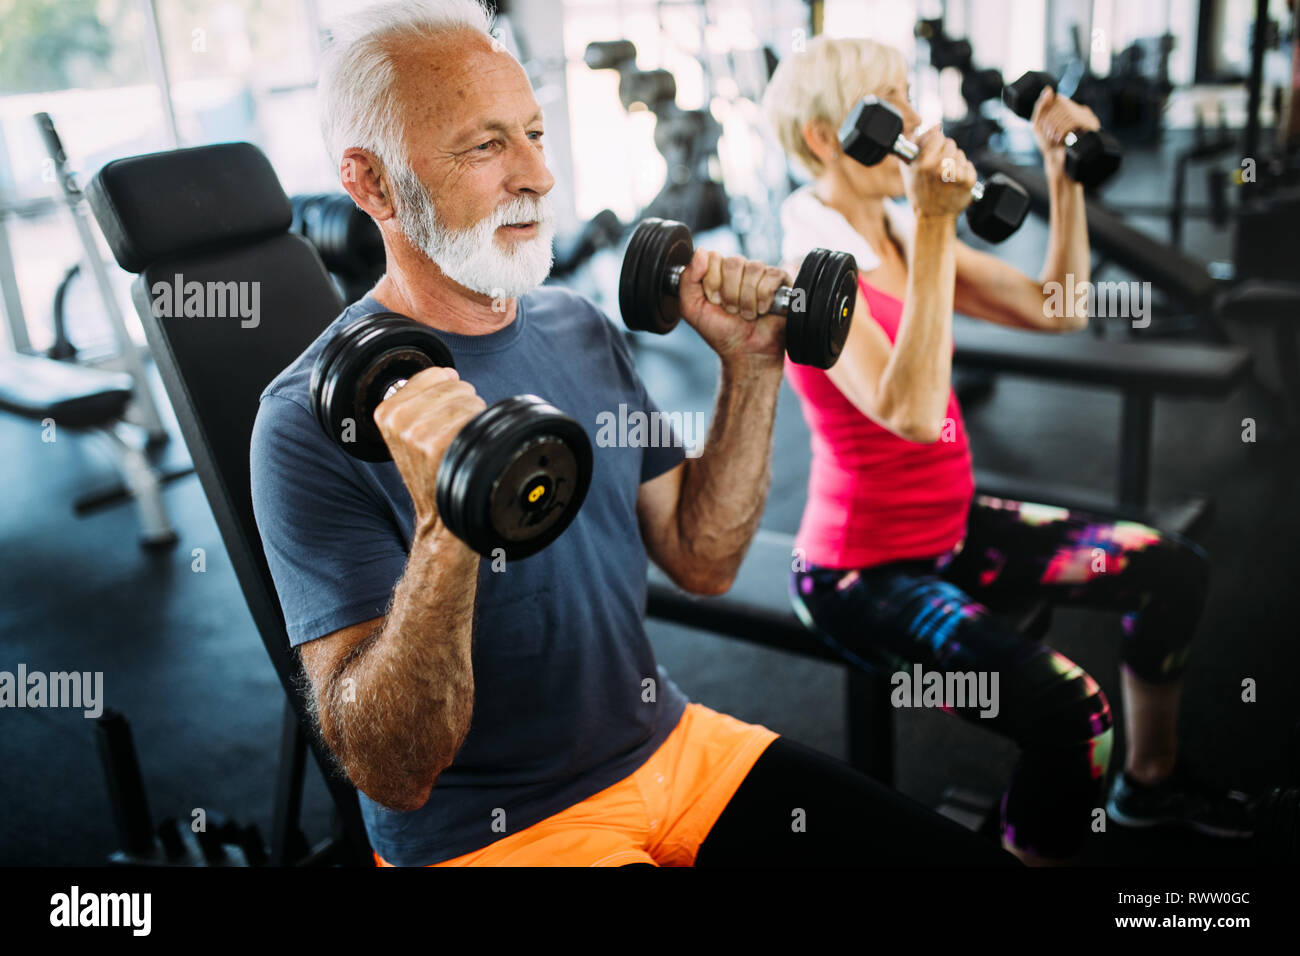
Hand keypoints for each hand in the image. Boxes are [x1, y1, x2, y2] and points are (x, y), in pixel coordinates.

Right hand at [371, 366, 486, 534]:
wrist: (439, 517)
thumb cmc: (433, 472)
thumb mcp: (410, 433)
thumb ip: (422, 398)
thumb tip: (448, 372)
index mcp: (385, 411)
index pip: (435, 374)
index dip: (450, 394)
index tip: (443, 421)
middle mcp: (396, 419)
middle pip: (455, 385)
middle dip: (464, 405)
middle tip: (455, 437)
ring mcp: (415, 432)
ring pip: (467, 399)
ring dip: (474, 418)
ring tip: (462, 444)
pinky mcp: (435, 445)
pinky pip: (472, 416)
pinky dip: (480, 430)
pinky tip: (469, 451)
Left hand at [677, 249, 789, 369]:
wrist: (745, 353)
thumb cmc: (721, 332)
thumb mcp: (691, 308)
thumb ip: (687, 279)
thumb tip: (700, 251)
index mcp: (718, 271)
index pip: (713, 257)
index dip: (712, 283)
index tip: (714, 302)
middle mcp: (739, 269)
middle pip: (733, 263)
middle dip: (729, 294)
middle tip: (731, 310)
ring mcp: (760, 273)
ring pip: (752, 270)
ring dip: (746, 300)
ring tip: (747, 314)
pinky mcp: (780, 280)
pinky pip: (771, 277)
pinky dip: (763, 299)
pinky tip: (762, 310)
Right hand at [904, 127, 976, 219]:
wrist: (933, 217)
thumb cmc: (919, 192)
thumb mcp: (909, 168)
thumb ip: (918, 142)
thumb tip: (937, 126)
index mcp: (924, 162)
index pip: (938, 136)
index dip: (935, 143)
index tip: (932, 152)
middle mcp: (941, 168)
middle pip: (951, 143)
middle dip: (945, 153)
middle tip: (939, 168)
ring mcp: (957, 175)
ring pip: (961, 154)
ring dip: (955, 162)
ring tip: (946, 176)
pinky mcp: (969, 181)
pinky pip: (969, 165)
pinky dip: (964, 172)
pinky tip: (955, 182)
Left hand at [1031, 86, 1100, 179]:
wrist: (1059, 164)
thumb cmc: (1048, 144)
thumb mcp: (1039, 124)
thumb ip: (1041, 106)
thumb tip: (1049, 89)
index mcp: (1068, 108)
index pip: (1055, 100)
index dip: (1046, 113)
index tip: (1043, 127)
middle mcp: (1079, 110)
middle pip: (1061, 106)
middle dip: (1050, 121)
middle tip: (1049, 135)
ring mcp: (1087, 117)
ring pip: (1067, 113)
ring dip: (1056, 127)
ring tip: (1055, 139)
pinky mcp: (1091, 126)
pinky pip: (1074, 121)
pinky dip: (1063, 131)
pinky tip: (1062, 140)